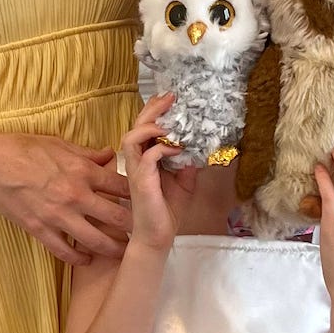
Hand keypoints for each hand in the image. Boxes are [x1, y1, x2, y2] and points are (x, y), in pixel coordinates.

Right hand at [0, 130, 132, 266]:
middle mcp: (76, 196)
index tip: (147, 201)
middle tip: (144, 232)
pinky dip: (79, 258)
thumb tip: (108, 154)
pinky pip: (65, 251)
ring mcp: (59, 216)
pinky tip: (87, 260)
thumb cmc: (24, 148)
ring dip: (113, 248)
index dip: (139, 194)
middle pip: (116, 217)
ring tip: (123, 253)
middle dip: (133, 226)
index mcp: (83, 171)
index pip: (122, 186)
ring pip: (96, 240)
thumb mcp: (61, 144)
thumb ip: (87, 154)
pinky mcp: (40, 230)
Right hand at [121, 93, 199, 250]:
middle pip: (136, 125)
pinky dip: (163, 148)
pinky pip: (148, 157)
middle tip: (171, 96)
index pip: (144, 126)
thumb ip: (189, 160)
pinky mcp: (141, 181)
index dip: (155, 110)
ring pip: (133, 137)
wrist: (158, 235)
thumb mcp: (184, 179)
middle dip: (152, 108)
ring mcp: (137, 170)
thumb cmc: (167, 208)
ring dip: (152, 126)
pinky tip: (178, 150)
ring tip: (170, 124)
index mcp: (145, 157)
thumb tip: (200, 144)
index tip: (171, 98)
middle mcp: (137, 160)